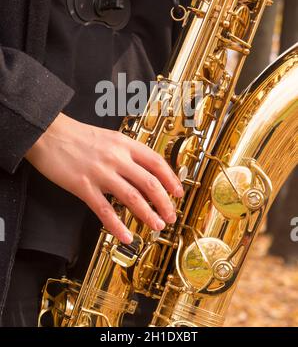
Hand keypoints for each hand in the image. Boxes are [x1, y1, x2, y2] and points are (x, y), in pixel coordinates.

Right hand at [25, 113, 183, 244]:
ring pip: (132, 197)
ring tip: (156, 225)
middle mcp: (116, 157)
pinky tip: (126, 236)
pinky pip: (105, 210)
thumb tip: (144, 170)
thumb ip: (126, 152)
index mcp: (124, 144)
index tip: (178, 192)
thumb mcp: (108, 137)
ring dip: (148, 214)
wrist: (48, 133)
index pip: (156, 162)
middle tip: (170, 216)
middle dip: (164, 202)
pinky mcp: (83, 186)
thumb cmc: (76, 136)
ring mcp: (100, 172)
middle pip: (150, 183)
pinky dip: (117, 226)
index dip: (171, 179)